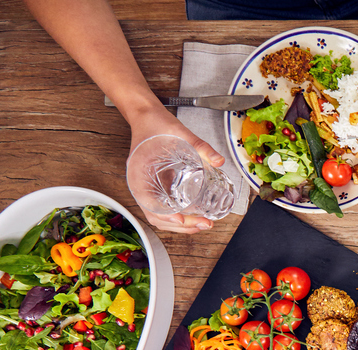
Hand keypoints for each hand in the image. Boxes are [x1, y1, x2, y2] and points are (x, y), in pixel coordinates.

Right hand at [125, 104, 225, 234]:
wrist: (146, 115)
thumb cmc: (155, 124)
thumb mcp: (179, 133)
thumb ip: (200, 146)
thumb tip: (219, 161)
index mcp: (138, 174)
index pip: (148, 203)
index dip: (165, 215)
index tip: (181, 219)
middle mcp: (141, 185)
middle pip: (157, 216)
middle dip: (181, 225)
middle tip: (204, 224)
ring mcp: (148, 187)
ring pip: (161, 216)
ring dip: (181, 225)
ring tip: (202, 224)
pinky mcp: (156, 187)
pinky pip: (165, 207)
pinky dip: (178, 216)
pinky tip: (194, 217)